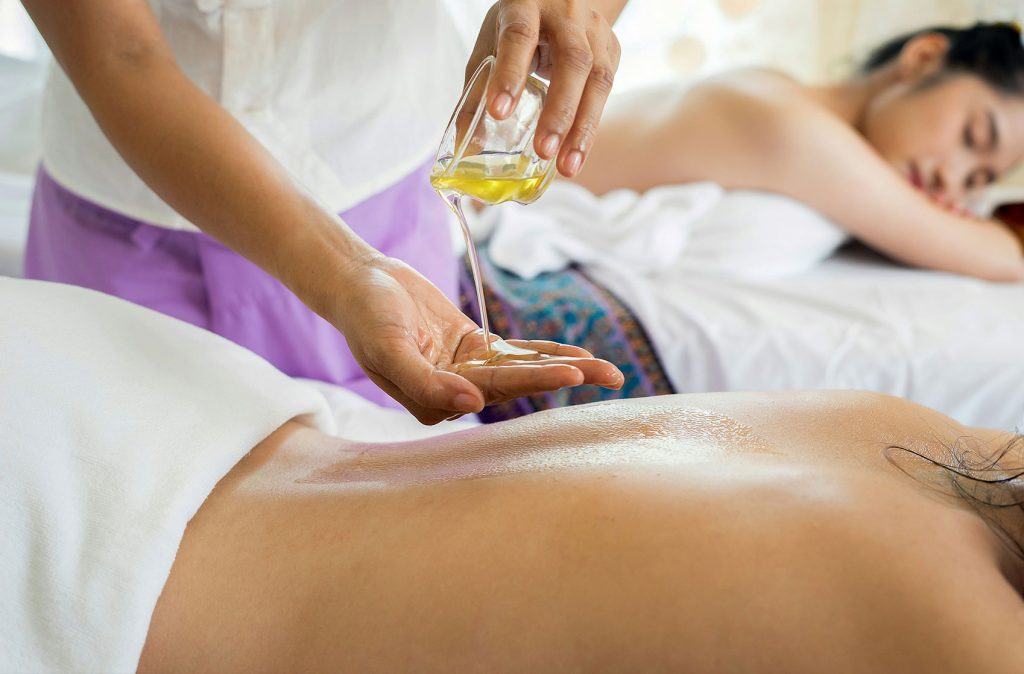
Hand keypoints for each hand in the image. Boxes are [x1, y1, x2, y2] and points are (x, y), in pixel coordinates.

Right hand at [327, 254, 623, 424]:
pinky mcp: (474, 348)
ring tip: (610, 371)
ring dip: (566, 368)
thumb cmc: (366, 316)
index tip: (570, 374)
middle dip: (565, 379)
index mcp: (434, 401)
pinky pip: (516, 352)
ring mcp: (468, 370)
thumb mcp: (388, 348)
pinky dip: (546, 352)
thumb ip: (424, 382)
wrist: (359, 282)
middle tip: (612, 376)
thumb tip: (470, 406)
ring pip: (524, 370)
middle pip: (519, 386)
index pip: (492, 392)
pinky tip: (579, 355)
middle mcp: (456, 392)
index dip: (534, 382)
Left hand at [466, 0, 621, 177]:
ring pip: (598, 79)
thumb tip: (467, 144)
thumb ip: (477, 91)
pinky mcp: (612, 50)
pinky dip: (590, 126)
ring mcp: (595, 31)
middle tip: (544, 151)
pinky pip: (606, 92)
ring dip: (583, 128)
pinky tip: (577, 153)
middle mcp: (566, 15)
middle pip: (572, 60)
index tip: (499, 112)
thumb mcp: (491, 46)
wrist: (561, 1)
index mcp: (525, 6)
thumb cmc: (518, 27)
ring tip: (567, 166)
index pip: (520, 37)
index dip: (510, 74)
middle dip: (559, 111)